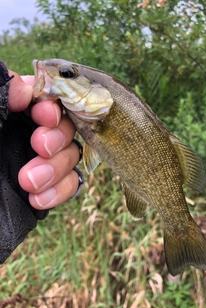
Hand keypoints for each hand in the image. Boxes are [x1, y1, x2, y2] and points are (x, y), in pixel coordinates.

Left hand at [8, 71, 81, 209]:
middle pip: (66, 127)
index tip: (43, 116)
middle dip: (57, 137)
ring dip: (56, 168)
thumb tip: (25, 89)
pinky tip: (38, 200)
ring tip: (29, 182)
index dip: (52, 107)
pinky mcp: (48, 187)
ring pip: (71, 155)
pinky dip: (60, 190)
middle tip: (39, 147)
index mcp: (12, 114)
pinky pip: (71, 184)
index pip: (47, 100)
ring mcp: (42, 161)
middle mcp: (30, 135)